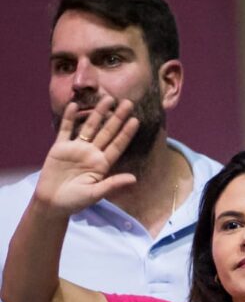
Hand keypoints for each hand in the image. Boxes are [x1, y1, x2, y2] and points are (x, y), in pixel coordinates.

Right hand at [37, 97, 139, 214]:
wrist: (52, 202)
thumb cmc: (75, 201)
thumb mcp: (96, 193)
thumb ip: (113, 184)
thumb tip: (134, 179)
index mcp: (102, 164)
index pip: (117, 145)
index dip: (126, 133)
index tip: (136, 120)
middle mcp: (91, 153)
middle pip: (107, 132)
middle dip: (117, 117)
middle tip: (128, 102)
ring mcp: (76, 149)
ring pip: (89, 127)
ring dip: (98, 113)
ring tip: (107, 99)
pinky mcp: (60, 148)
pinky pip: (65, 129)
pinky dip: (69, 117)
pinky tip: (74, 105)